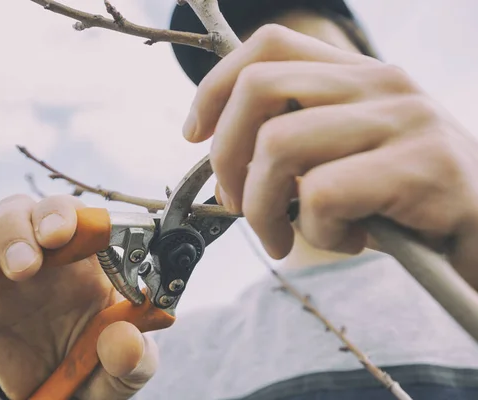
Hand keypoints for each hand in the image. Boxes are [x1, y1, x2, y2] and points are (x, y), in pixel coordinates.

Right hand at [0, 194, 157, 399]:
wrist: (60, 389)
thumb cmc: (98, 365)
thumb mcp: (125, 369)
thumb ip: (133, 358)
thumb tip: (125, 341)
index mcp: (88, 260)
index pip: (77, 216)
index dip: (66, 215)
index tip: (61, 234)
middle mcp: (44, 254)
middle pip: (23, 210)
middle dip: (19, 228)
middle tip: (25, 266)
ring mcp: (3, 271)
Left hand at [183, 24, 477, 281]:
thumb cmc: (405, 198)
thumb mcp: (346, 156)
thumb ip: (296, 143)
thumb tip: (225, 160)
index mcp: (356, 74)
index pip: (268, 46)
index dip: (214, 87)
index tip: (193, 135)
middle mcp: (379, 83)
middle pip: (258, 88)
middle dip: (226, 157)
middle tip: (238, 205)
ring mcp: (403, 119)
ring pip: (279, 144)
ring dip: (263, 208)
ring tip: (283, 238)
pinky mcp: (422, 167)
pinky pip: (324, 194)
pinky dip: (317, 232)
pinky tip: (345, 240)